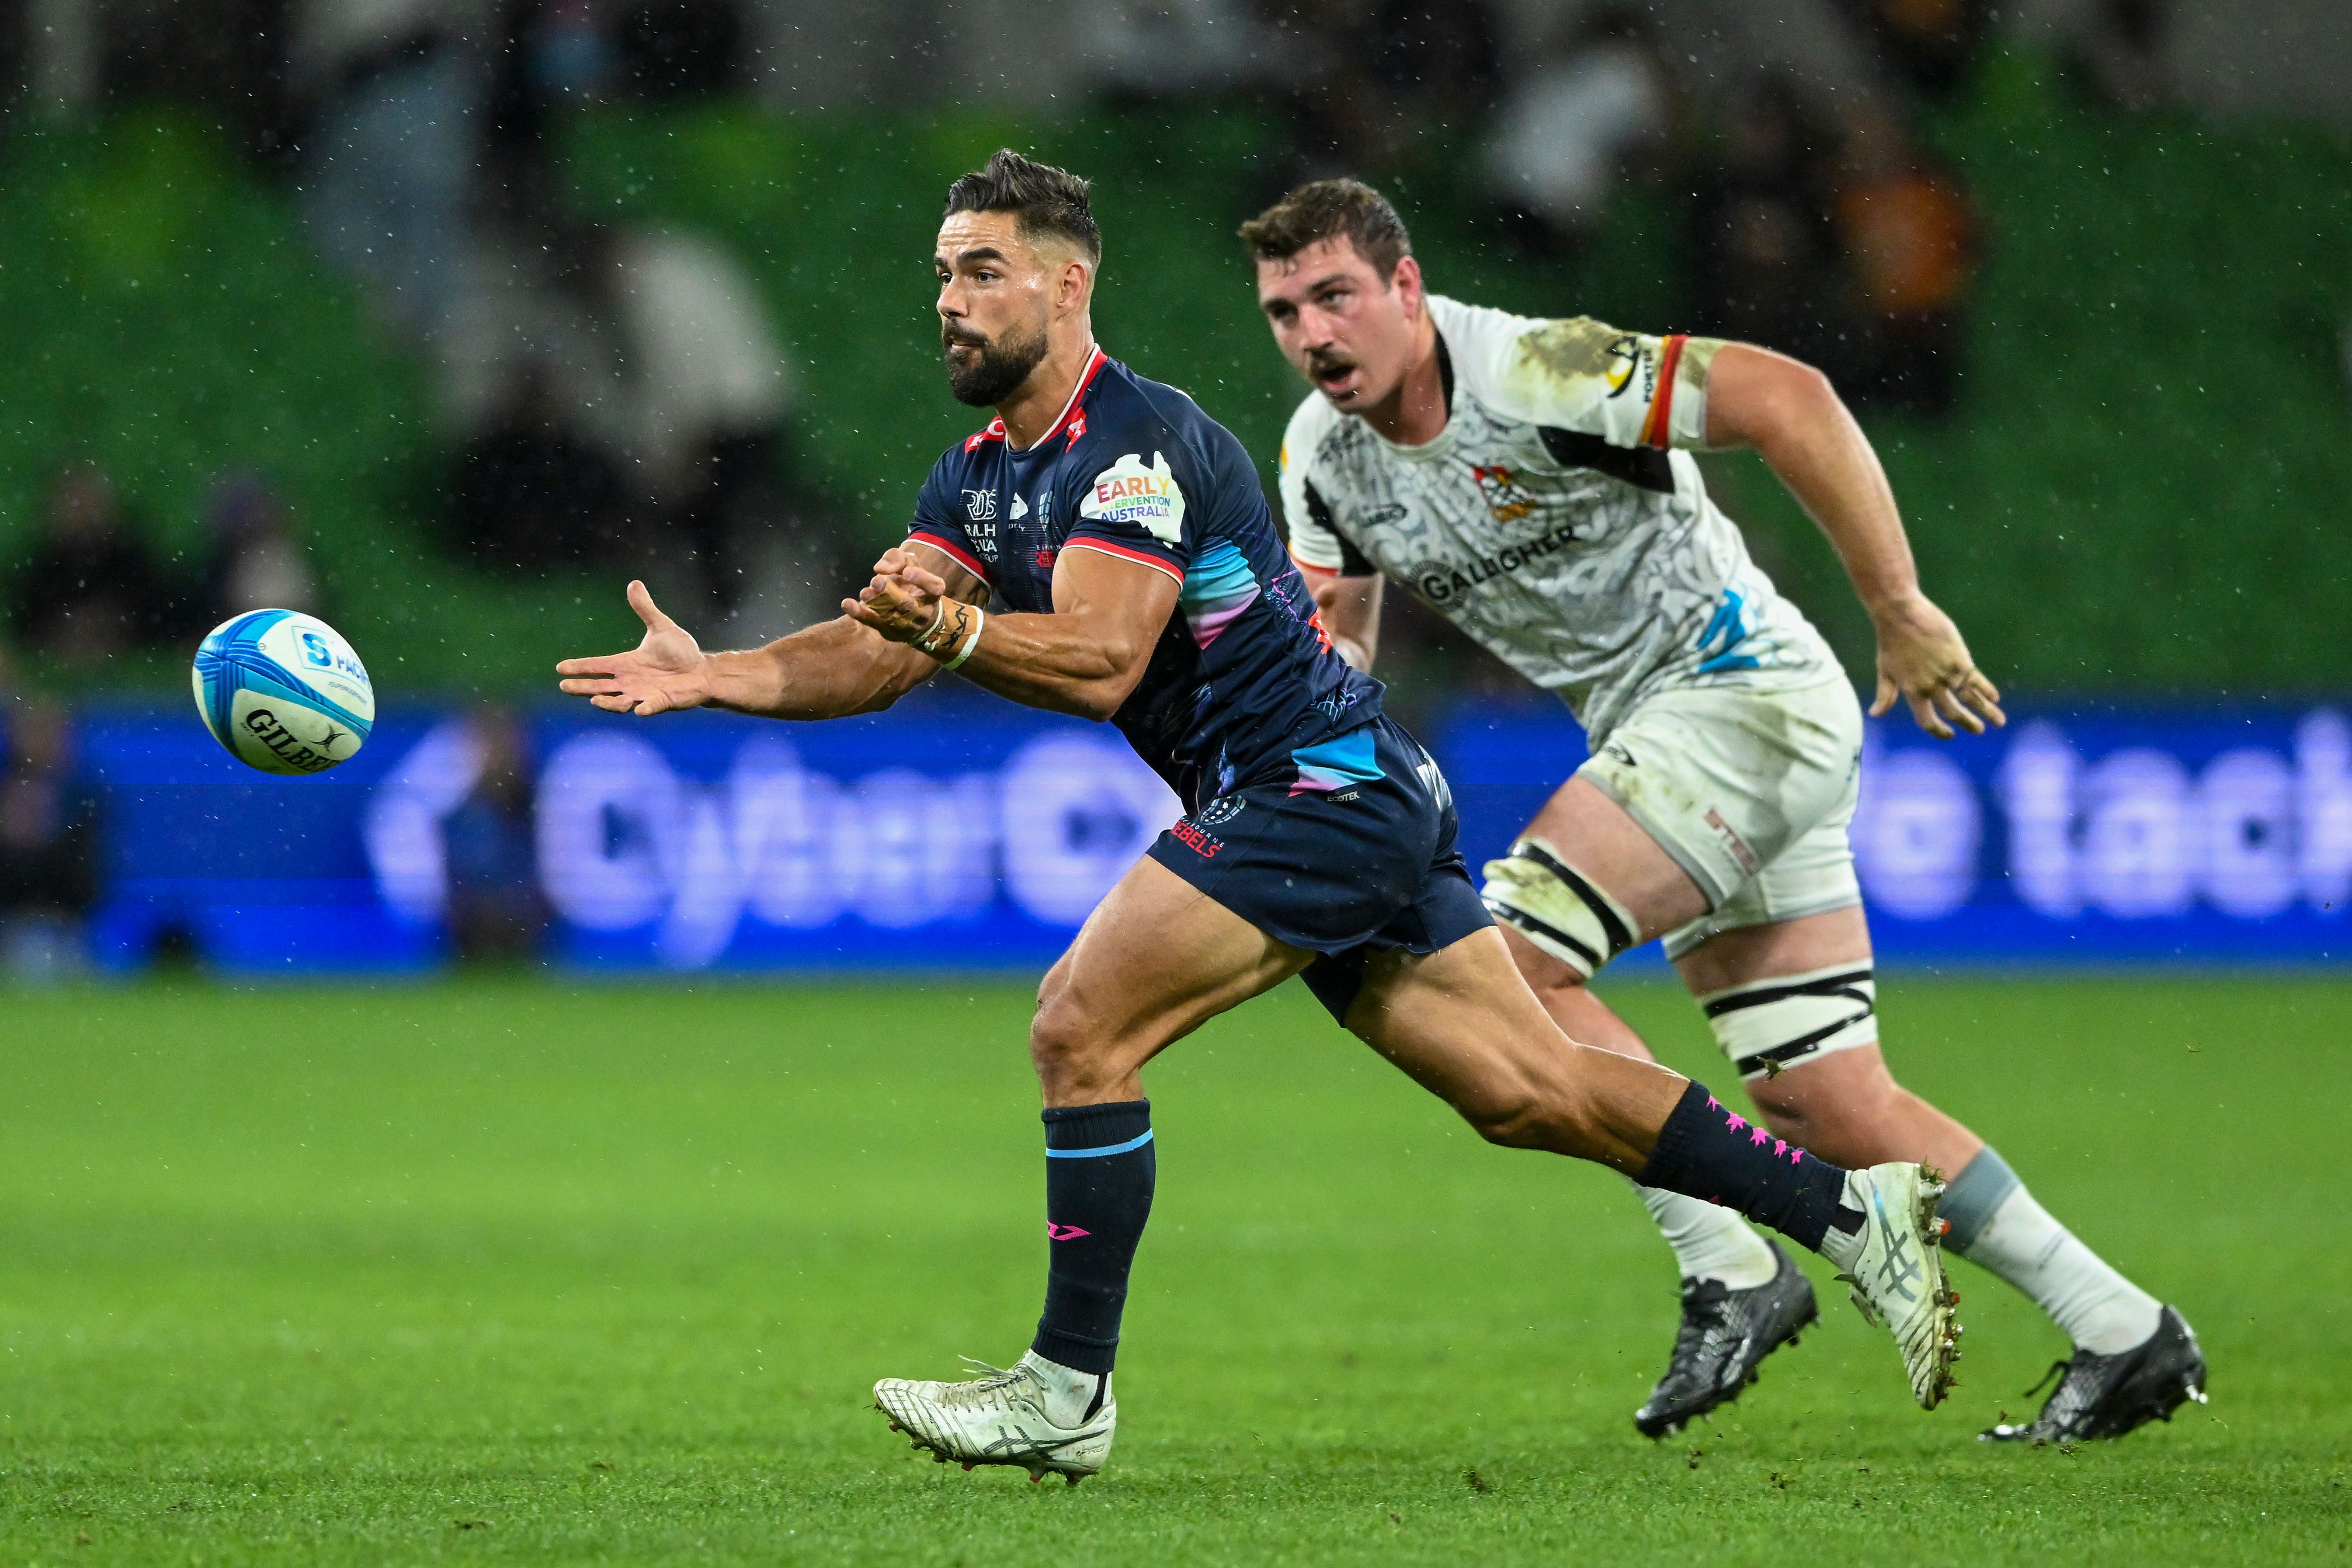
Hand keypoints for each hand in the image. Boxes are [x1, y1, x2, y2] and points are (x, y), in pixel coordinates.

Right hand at [556, 580, 711, 714]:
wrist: (702, 670)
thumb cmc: (681, 651)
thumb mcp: (661, 627)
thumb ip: (645, 609)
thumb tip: (634, 583)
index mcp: (626, 664)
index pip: (598, 666)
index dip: (579, 667)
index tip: (560, 668)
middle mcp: (631, 681)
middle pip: (600, 687)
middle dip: (582, 688)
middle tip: (565, 686)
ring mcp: (644, 694)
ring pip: (619, 702)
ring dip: (608, 702)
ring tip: (594, 699)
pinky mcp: (662, 702)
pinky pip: (650, 707)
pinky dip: (644, 709)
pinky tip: (639, 710)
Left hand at [843, 547, 951, 645]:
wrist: (914, 614)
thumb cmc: (911, 583)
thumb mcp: (908, 563)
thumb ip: (897, 558)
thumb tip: (881, 568)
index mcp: (932, 594)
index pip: (934, 587)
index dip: (921, 580)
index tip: (906, 571)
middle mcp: (922, 612)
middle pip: (908, 605)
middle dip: (891, 593)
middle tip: (877, 580)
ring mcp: (906, 626)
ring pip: (891, 617)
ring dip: (875, 604)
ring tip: (865, 592)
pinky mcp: (889, 632)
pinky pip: (873, 624)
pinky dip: (859, 614)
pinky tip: (847, 603)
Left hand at [1869, 592, 2005, 739]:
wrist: (1901, 615)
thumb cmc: (1891, 641)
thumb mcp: (1885, 671)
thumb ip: (1885, 695)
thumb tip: (1875, 715)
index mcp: (1913, 692)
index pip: (1927, 721)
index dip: (1938, 731)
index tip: (1949, 735)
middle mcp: (1932, 687)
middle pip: (1953, 713)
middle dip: (1968, 724)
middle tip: (1978, 730)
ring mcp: (1947, 674)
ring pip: (1972, 700)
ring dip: (1987, 713)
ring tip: (1999, 722)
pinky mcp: (1960, 660)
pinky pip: (1977, 680)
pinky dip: (1987, 690)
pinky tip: (1995, 698)